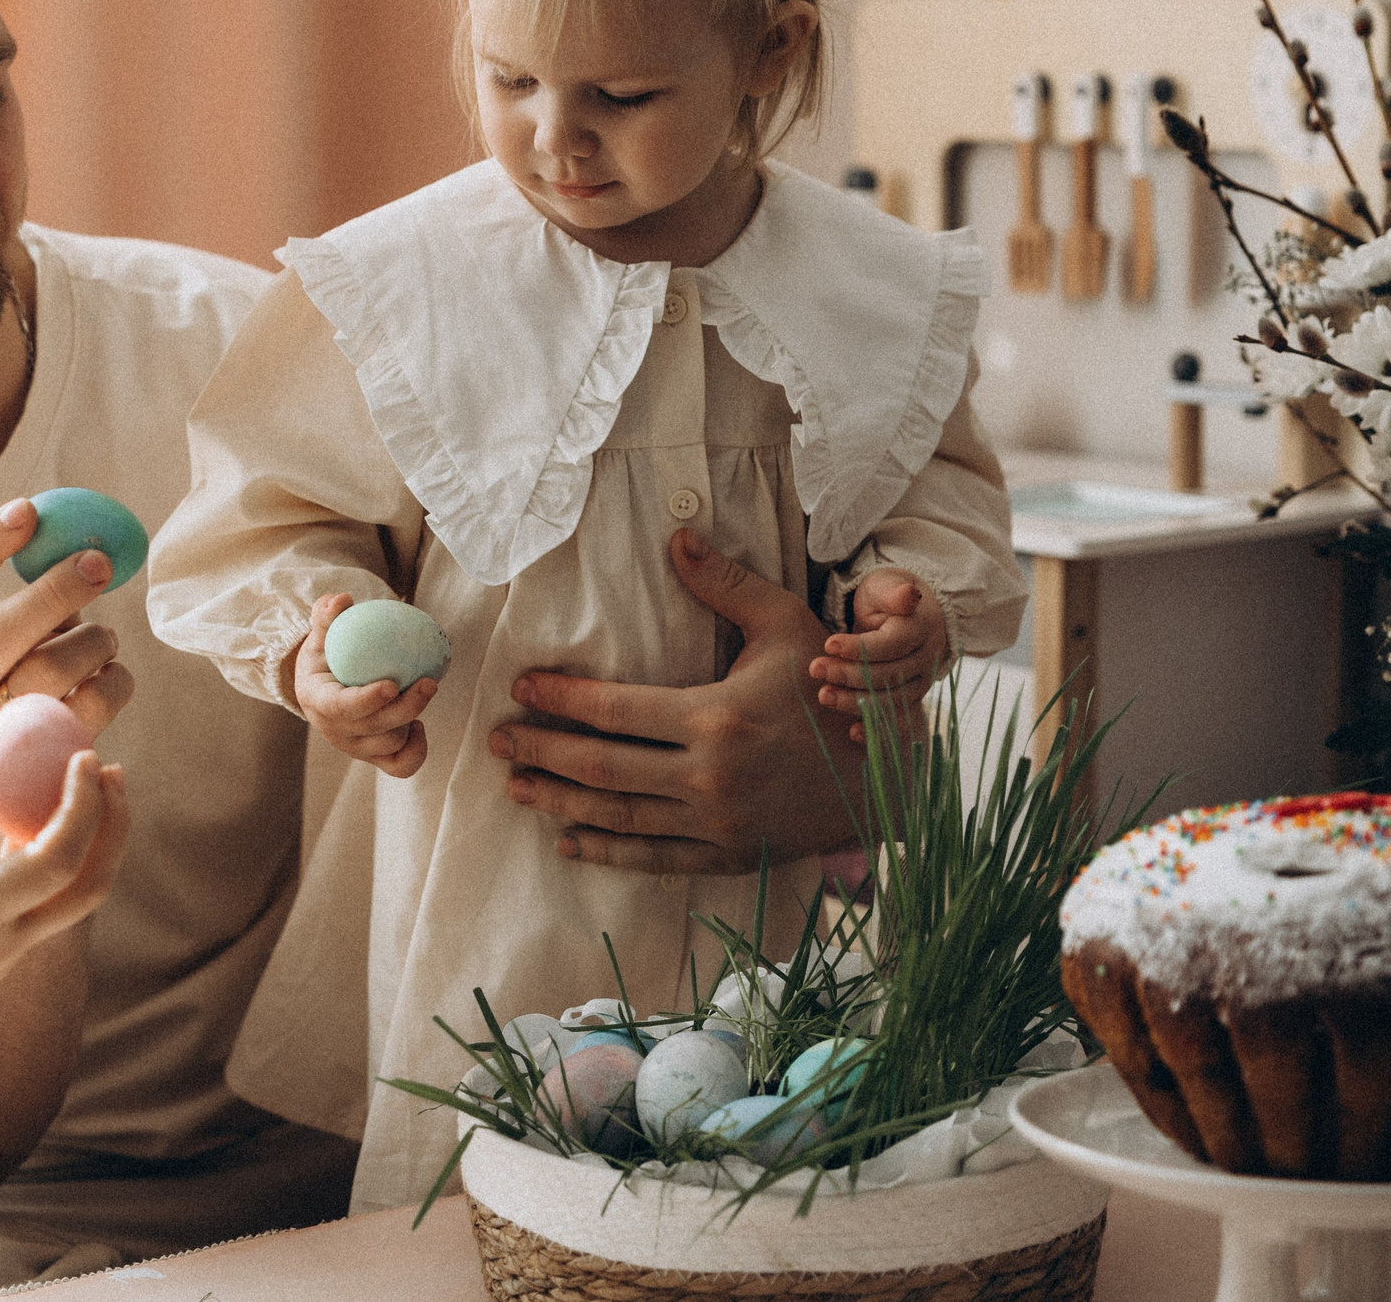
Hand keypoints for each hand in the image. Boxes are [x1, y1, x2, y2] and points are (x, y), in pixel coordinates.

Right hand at [0, 499, 135, 742]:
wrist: (28, 775)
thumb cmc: (26, 682)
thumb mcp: (12, 638)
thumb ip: (32, 595)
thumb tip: (82, 544)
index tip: (29, 508)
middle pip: (3, 629)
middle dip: (57, 588)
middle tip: (100, 561)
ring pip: (54, 666)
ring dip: (95, 639)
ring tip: (104, 638)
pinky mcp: (39, 761)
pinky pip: (94, 701)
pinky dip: (117, 678)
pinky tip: (110, 675)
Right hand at [0, 740, 128, 1052]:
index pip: (57, 861)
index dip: (84, 806)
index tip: (87, 756)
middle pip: (89, 888)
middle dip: (112, 826)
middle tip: (112, 769)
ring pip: (73, 904)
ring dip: (93, 845)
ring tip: (87, 787)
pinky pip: (44, 911)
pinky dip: (59, 864)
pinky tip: (39, 823)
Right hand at [293, 593, 434, 777]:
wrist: (323, 690)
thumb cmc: (325, 656)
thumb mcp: (320, 634)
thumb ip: (327, 615)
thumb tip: (341, 599)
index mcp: (317, 702)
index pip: (340, 708)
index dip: (366, 700)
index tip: (392, 684)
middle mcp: (335, 732)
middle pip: (374, 729)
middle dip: (406, 709)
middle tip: (430, 682)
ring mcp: (356, 749)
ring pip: (391, 744)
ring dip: (411, 720)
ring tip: (424, 689)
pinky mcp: (374, 758)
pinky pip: (400, 766)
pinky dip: (416, 752)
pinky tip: (420, 726)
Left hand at [489, 528, 863, 873]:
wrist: (891, 774)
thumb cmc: (833, 689)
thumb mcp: (786, 625)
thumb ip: (725, 584)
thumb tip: (676, 534)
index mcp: (715, 716)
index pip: (613, 709)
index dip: (560, 697)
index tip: (523, 686)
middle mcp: (708, 776)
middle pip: (601, 766)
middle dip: (541, 751)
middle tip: (498, 739)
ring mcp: (715, 822)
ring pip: (617, 816)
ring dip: (559, 801)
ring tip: (517, 785)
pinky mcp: (727, 853)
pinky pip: (653, 857)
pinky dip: (606, 851)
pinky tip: (569, 841)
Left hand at [809, 568, 946, 725]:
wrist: (906, 615)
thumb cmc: (887, 597)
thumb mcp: (887, 586)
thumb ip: (894, 593)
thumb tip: (909, 596)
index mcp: (920, 629)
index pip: (891, 644)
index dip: (860, 647)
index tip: (828, 643)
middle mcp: (925, 660)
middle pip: (888, 675)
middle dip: (849, 675)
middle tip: (815, 668)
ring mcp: (920, 684)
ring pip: (891, 701)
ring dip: (855, 702)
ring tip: (823, 695)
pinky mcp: (910, 700)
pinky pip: (898, 722)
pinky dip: (878, 731)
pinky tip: (853, 733)